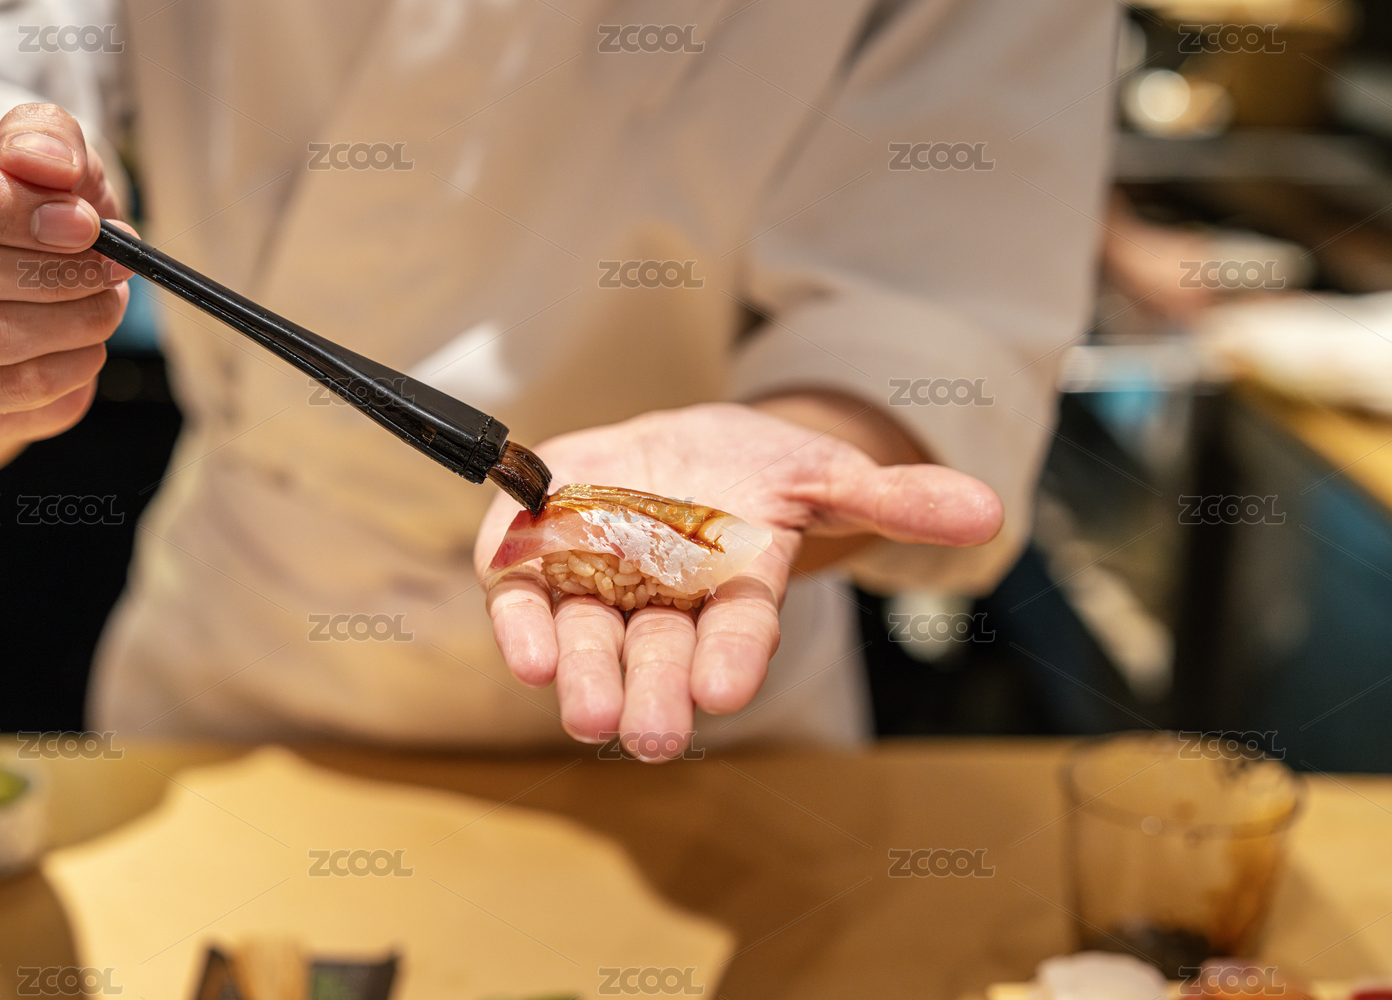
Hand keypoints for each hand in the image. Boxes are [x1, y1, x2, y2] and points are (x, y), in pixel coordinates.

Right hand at [0, 103, 133, 484]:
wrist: (0, 294)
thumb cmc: (19, 215)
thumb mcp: (37, 160)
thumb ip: (42, 138)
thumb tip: (49, 165)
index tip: (82, 224)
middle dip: (50, 271)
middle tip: (111, 269)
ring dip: (69, 322)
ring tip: (106, 304)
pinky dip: (65, 372)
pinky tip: (86, 349)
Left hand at [474, 400, 1001, 758]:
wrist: (667, 452)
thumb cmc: (749, 475)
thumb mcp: (820, 473)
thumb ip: (889, 497)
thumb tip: (988, 510)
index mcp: (732, 585)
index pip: (738, 629)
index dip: (733, 657)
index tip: (727, 692)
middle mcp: (663, 600)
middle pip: (659, 652)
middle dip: (655, 693)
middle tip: (652, 735)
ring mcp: (594, 581)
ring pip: (589, 638)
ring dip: (585, 676)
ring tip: (587, 713)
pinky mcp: (534, 559)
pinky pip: (522, 599)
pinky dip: (521, 628)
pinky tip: (529, 656)